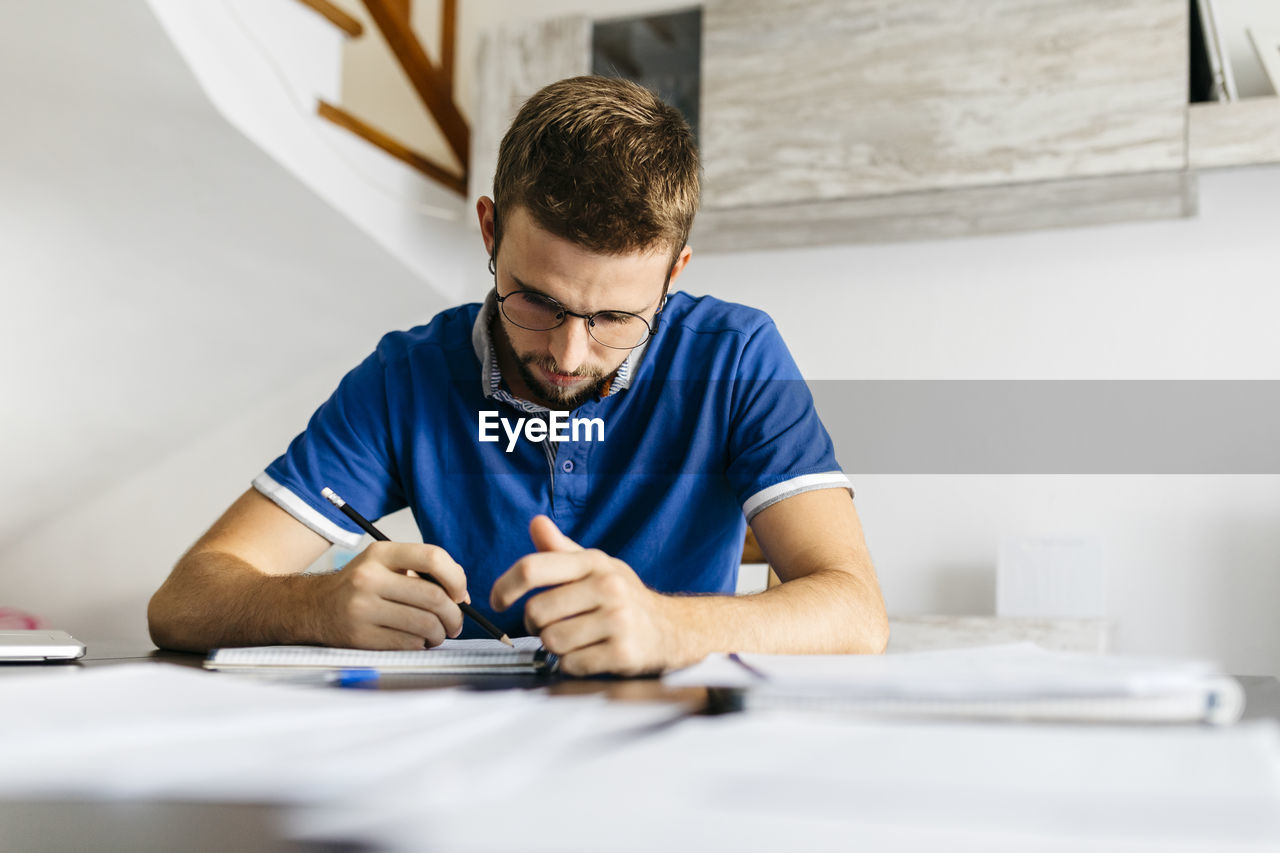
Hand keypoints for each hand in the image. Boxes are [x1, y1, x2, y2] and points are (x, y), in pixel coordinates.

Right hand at [313, 541, 469, 649]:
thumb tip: (462, 597)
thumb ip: (424, 572)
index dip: (456, 578)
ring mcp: (363, 608)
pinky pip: (408, 643)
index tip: (459, 594)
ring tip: (437, 633)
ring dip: (440, 633)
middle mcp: (369, 578)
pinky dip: (421, 645)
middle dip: (454, 615)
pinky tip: (417, 641)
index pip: (433, 557)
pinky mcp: (360, 636)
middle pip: (434, 597)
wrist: (314, 607)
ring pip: (425, 624)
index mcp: (381, 553)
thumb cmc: (361, 586)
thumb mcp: (386, 564)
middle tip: (456, 623)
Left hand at [490, 516, 680, 675]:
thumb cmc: (622, 597)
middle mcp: (608, 587)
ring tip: (575, 639)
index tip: (497, 600)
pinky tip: (589, 654)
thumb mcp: (595, 566)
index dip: (505, 586)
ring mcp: (618, 620)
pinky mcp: (623, 653)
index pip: (533, 568)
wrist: (671, 629)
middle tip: (552, 624)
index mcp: (594, 562)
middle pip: (536, 612)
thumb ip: (561, 549)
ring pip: (551, 641)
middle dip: (536, 624)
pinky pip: (571, 664)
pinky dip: (572, 664)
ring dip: (555, 646)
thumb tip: (536, 523)